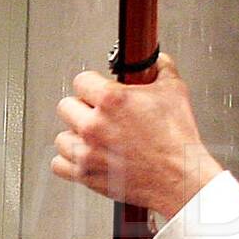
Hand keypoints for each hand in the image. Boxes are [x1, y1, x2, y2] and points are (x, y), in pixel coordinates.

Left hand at [51, 55, 223, 217]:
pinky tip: (84, 156)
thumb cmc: (177, 140)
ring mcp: (87, 152)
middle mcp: (93, 125)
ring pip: (61, 137)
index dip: (92, 84)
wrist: (180, 178)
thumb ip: (160, 68)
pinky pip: (58, 165)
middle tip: (98, 114)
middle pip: (66, 106)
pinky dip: (69, 161)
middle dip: (82, 108)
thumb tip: (156, 61)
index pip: (81, 80)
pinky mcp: (85, 175)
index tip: (98, 90)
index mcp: (111, 100)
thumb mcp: (175, 91)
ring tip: (94, 138)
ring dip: (75, 136)